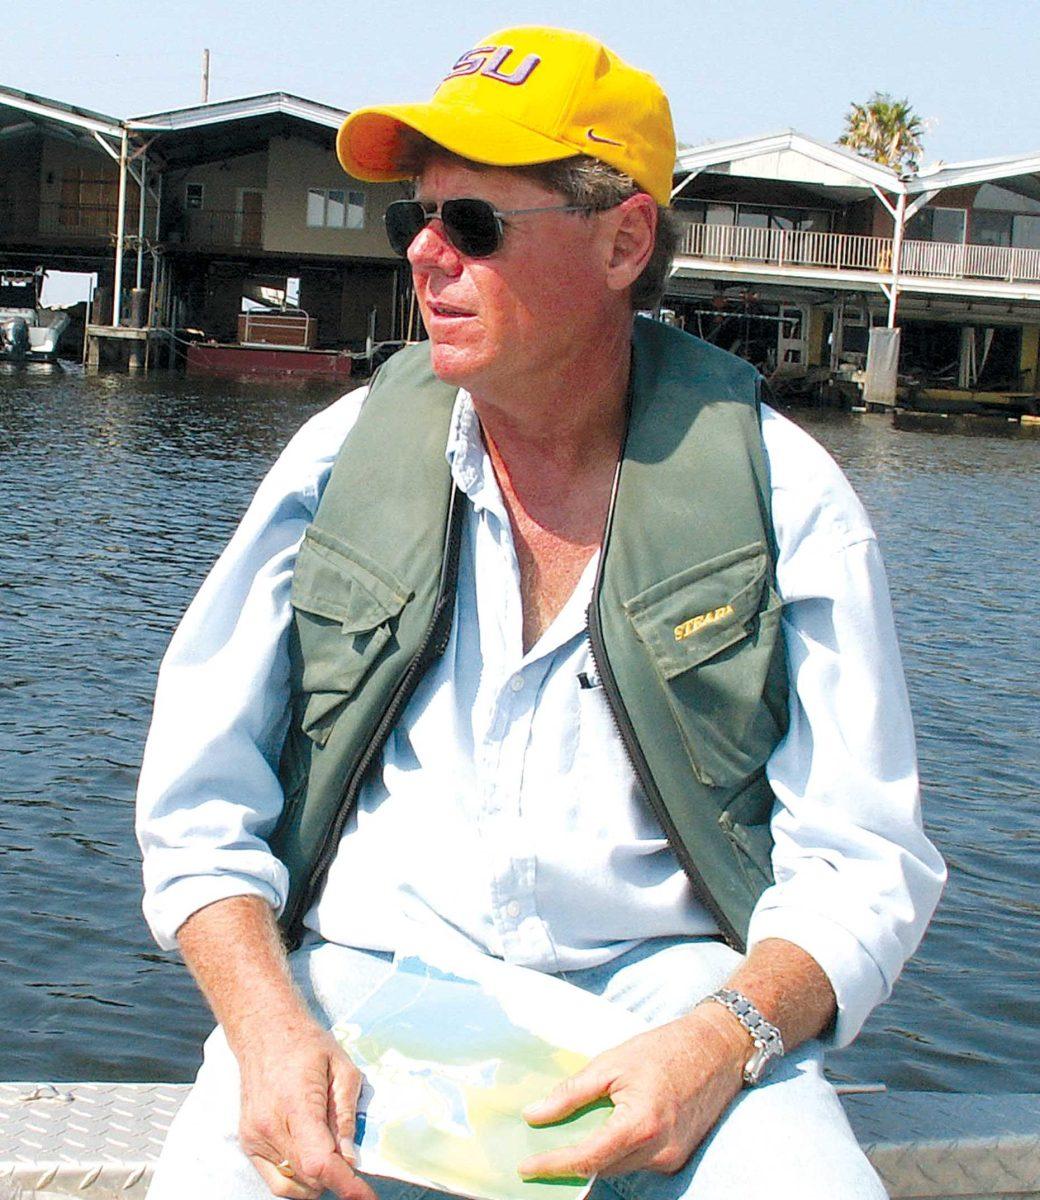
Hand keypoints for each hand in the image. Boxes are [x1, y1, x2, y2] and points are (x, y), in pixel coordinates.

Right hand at [236, 1015, 375, 1199]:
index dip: (345, 1185)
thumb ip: (346, 1113)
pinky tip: (310, 1157)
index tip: (365, 1197)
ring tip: (331, 1152)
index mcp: (296, 1104)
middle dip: (336, 1177)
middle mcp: (269, 1126)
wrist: (265, 1032)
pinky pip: (275, 1179)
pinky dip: (297, 1178)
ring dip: (317, 1180)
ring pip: (292, 1185)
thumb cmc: (307, 1044)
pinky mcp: (248, 1143)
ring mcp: (255, 1138)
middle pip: (309, 1177)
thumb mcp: (342, 1067)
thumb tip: (350, 1157)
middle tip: (350, 1157)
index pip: (319, 1161)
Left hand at [519, 1004, 748, 1180]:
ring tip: (564, 1140)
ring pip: (618, 1167)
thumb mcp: (611, 1062)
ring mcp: (671, 1159)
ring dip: (592, 1158)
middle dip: (568, 1163)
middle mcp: (658, 1152)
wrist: (717, 1050)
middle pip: (601, 1168)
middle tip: (537, 1153)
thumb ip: (572, 1093)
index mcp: (640, 1125)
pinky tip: (602, 1132)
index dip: (553, 1165)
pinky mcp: (678, 1158)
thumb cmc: (664, 1050)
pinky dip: (616, 1152)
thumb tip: (535, 1115)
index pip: (587, 1157)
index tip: (526, 1167)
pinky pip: (637, 1162)